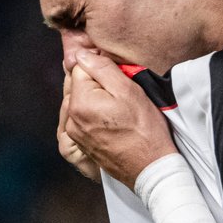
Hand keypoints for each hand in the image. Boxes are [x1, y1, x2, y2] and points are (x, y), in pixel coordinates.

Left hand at [65, 50, 176, 188]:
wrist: (150, 167)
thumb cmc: (144, 130)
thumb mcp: (128, 90)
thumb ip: (101, 68)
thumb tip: (81, 54)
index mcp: (79, 102)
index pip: (80, 68)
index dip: (100, 68)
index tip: (118, 77)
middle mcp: (71, 119)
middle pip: (76, 85)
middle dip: (94, 83)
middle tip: (118, 93)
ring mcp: (74, 135)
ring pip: (77, 102)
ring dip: (92, 98)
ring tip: (116, 107)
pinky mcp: (80, 145)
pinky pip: (78, 119)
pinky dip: (90, 113)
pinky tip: (108, 118)